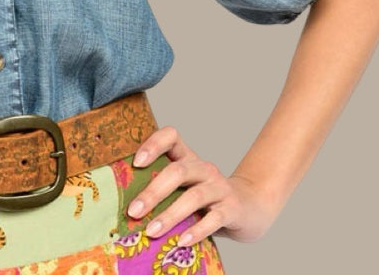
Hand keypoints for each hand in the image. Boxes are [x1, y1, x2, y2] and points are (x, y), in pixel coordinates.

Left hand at [126, 127, 279, 245]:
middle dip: (153, 192)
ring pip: (194, 197)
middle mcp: (204, 168)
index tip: (136, 162)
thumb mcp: (186, 187)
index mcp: (188, 158)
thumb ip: (164, 189)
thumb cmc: (206, 198)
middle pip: (177, 172)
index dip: (153, 144)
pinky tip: (181, 241)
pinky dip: (196, 231)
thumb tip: (127, 205)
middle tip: (133, 211)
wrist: (251, 208)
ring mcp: (220, 188)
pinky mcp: (233, 209)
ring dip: (170, 215)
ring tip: (151, 231)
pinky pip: (214, 219)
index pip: (171, 137)